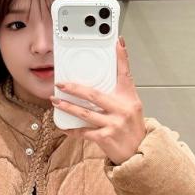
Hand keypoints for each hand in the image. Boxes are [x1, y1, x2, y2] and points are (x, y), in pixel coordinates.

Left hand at [50, 36, 146, 164]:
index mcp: (129, 98)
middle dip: (74, 88)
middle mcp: (122, 109)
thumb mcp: (132, 106)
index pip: (125, 73)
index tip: (116, 42)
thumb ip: (119, 92)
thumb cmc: (132, 127)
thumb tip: (102, 80)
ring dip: (68, 107)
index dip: (121, 57)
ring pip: (85, 113)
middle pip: (94, 95)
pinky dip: (73, 130)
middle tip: (61, 84)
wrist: (139, 152)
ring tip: (56, 101)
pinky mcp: (105, 138)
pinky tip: (64, 127)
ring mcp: (113, 124)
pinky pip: (84, 132)